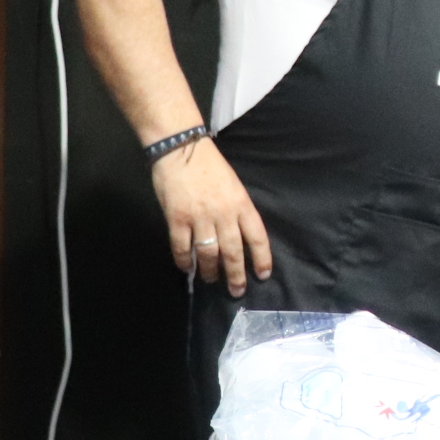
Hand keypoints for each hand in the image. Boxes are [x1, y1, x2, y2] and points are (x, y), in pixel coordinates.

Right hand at [152, 141, 271, 294]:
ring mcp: (199, 218)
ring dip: (211, 272)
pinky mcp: (177, 219)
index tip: (263, 275)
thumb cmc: (211, 166)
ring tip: (212, 280)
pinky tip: (188, 269)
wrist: (181, 149)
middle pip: (232, 252)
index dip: (262, 259)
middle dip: (236, 275)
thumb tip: (240, 237)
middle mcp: (223, 214)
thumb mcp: (234, 186)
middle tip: (237, 290)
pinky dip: (185, 262)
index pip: (257, 237)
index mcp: (241, 204)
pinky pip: (182, 248)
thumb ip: (238, 210)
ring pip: (208, 254)